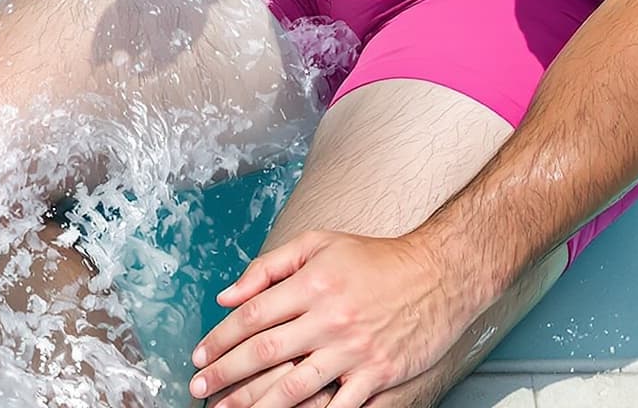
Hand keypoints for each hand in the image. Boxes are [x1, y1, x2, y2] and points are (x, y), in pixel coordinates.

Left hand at [189, 229, 476, 407]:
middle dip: (226, 375)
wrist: (438, 275)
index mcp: (311, 285)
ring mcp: (355, 350)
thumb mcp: (318, 245)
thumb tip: (226, 296)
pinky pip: (341, 405)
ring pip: (295, 386)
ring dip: (257, 404)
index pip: (251, 316)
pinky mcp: (380, 374)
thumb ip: (268, 268)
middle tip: (200, 390)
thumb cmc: (374, 258)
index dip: (219, 339)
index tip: (199, 357)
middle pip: (265, 353)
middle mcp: (329, 318)